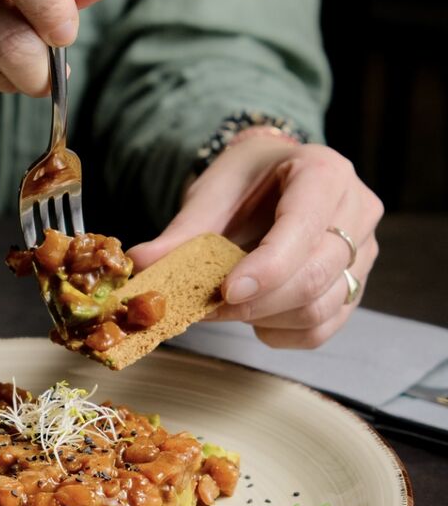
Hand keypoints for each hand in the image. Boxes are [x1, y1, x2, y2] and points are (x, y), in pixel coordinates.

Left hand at [128, 134, 383, 348]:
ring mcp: (364, 252)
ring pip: (320, 309)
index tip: (226, 291)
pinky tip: (254, 315)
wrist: (275, 179)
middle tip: (205, 307)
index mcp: (324, 172)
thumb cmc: (247, 181)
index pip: (303, 227)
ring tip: (227, 304)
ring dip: (263, 319)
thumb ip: (181, 232)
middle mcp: (357, 211)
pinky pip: (321, 329)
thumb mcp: (213, 192)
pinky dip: (280, 333)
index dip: (267, 266)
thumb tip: (140, 265)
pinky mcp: (355, 286)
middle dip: (255, 302)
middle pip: (315, 276)